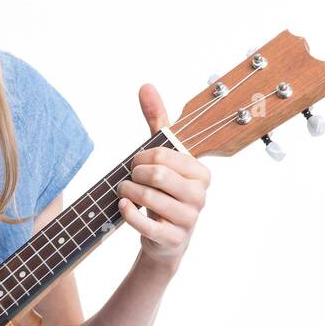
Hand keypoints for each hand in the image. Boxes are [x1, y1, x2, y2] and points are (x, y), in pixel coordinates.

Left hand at [116, 83, 211, 268]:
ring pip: (148, 197)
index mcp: (201, 172)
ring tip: (124, 192)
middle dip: (134, 175)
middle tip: (129, 178)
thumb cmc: (165, 192)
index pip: (164, 155)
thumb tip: (146, 86)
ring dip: (127, 192)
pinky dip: (128, 212)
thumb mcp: (164, 157)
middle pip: (156, 175)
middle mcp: (200, 195)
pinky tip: (123, 206)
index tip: (136, 163)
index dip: (142, 157)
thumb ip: (158, 122)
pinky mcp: (173, 239)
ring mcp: (188, 219)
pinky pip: (145, 223)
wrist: (166, 238)